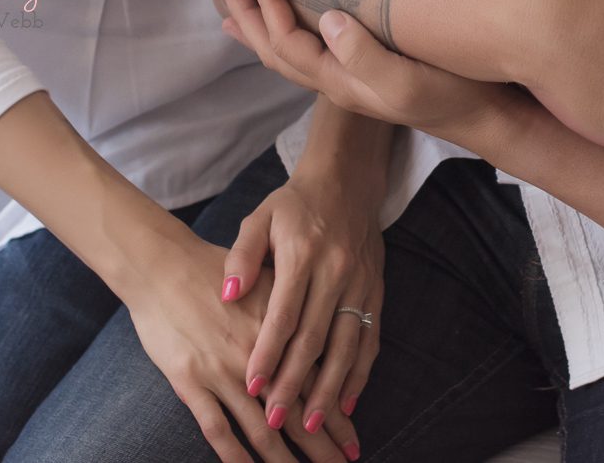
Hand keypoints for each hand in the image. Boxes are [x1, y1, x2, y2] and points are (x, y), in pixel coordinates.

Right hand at [124, 231, 360, 462]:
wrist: (162, 265)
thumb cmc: (213, 269)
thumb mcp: (265, 279)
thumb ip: (292, 309)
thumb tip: (323, 331)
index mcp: (279, 332)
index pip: (317, 383)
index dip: (336, 416)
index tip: (353, 440)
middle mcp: (257, 357)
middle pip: (296, 412)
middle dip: (321, 446)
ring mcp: (224, 372)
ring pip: (261, 430)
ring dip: (284, 461)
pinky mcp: (191, 382)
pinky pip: (217, 429)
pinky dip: (234, 456)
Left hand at [218, 0, 523, 146]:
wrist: (482, 114)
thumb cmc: (448, 92)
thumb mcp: (405, 79)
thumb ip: (363, 53)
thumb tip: (326, 16)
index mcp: (338, 80)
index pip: (287, 41)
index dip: (269, 4)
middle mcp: (337, 82)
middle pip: (276, 51)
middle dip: (248, 17)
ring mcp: (352, 78)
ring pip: (291, 54)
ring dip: (261, 27)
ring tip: (239, 8)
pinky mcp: (369, 69)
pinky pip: (313, 50)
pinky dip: (289, 33)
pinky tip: (299, 21)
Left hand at [220, 167, 383, 440]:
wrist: (347, 181)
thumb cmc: (294, 204)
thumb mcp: (260, 217)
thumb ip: (242, 256)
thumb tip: (227, 295)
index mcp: (303, 254)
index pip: (284, 314)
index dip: (268, 352)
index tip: (252, 386)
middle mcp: (336, 272)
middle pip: (315, 338)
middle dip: (295, 383)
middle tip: (276, 420)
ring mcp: (360, 283)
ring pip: (346, 345)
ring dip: (330, 388)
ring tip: (313, 423)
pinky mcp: (376, 290)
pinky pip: (370, 337)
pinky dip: (361, 371)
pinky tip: (349, 400)